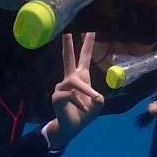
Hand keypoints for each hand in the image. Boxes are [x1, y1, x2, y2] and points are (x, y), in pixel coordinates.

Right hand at [45, 32, 105, 150]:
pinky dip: (80, 103)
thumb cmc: (84, 113)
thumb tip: (95, 96)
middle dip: (68, 44)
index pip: (84, 57)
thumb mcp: (97, 105)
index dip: (87, 44)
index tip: (90, 29)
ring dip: (86, 91)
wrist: (73, 127)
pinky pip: (71, 95)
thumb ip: (98, 99)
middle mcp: (70, 79)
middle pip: (68, 57)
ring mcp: (62, 87)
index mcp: (81, 77)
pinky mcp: (57, 96)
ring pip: (75, 82)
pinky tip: (83, 109)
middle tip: (67, 30)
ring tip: (94, 99)